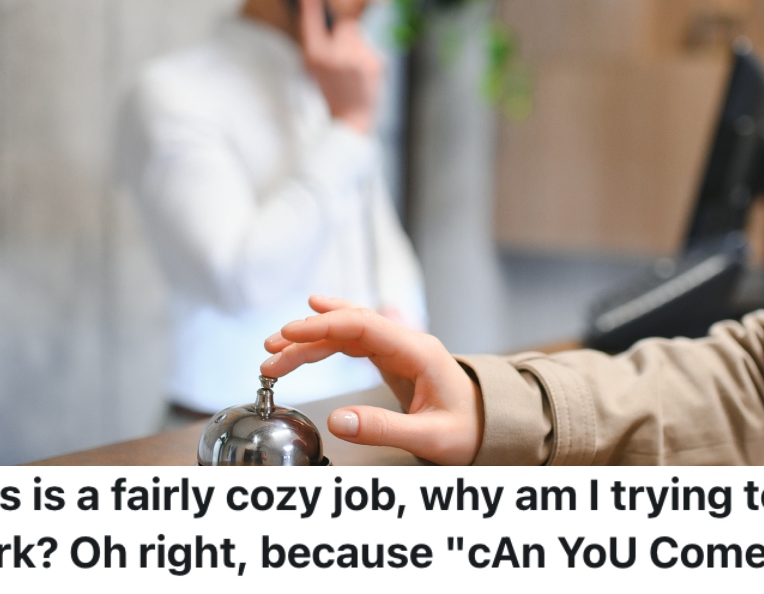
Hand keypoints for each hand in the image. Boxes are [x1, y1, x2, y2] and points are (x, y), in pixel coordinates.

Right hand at [262, 295, 481, 464]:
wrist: (492, 425)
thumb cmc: (469, 430)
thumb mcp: (430, 437)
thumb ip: (383, 429)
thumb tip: (336, 421)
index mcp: (419, 352)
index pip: (364, 325)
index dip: (324, 325)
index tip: (290, 334)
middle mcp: (407, 343)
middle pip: (349, 325)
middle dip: (307, 335)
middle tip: (270, 353)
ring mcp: (400, 348)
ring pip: (347, 332)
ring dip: (311, 339)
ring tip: (275, 353)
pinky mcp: (393, 359)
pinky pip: (354, 341)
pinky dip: (326, 342)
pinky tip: (306, 337)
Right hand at [299, 0, 381, 133]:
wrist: (350, 119)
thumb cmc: (334, 93)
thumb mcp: (316, 70)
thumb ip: (325, 46)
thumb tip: (343, 25)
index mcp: (314, 56)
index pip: (312, 24)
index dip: (311, 8)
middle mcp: (332, 55)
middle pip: (346, 26)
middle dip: (347, 37)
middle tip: (345, 60)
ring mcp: (354, 59)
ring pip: (363, 39)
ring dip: (361, 49)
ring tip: (356, 72)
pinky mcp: (373, 64)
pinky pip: (374, 51)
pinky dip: (372, 62)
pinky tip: (365, 78)